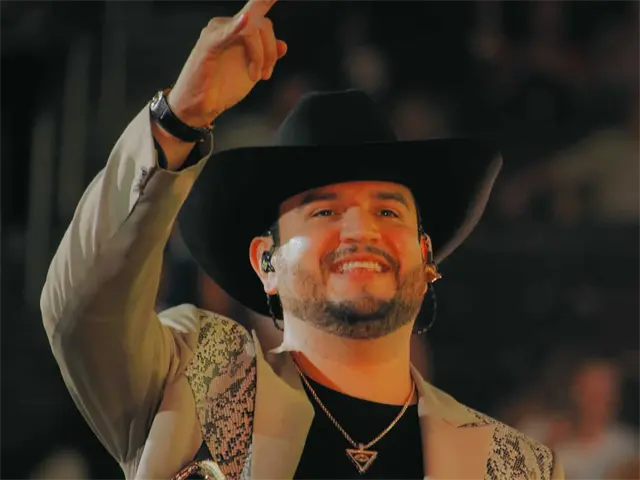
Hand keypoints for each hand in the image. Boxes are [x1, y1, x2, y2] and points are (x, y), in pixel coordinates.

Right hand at [168, 0, 286, 126]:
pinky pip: (226, 32)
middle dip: (270, 51)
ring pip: (252, 29)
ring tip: (256, 76)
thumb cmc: (221, 88)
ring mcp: (217, 33)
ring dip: (261, 55)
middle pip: (263, 24)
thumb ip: (266, 57)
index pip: (259, 14)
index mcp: (237, 31)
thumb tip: (283, 45)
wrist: (199, 106)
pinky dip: (237, 26)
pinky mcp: (209, 45)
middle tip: (266, 74)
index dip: (268, 1)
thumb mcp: (251, 72)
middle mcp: (227, 27)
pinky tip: (246, 20)